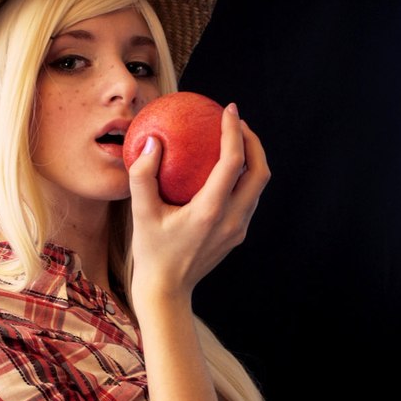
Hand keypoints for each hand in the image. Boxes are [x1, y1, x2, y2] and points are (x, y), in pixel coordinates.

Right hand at [127, 102, 269, 308]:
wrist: (167, 290)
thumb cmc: (151, 252)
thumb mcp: (140, 214)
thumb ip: (143, 176)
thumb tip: (153, 142)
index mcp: (210, 211)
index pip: (233, 162)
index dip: (234, 132)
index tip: (228, 110)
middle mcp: (231, 220)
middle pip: (260, 172)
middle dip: (253, 142)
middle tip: (236, 122)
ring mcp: (238, 230)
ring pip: (258, 187)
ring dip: (251, 160)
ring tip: (232, 142)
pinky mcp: (236, 236)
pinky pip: (248, 200)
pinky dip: (242, 178)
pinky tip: (223, 171)